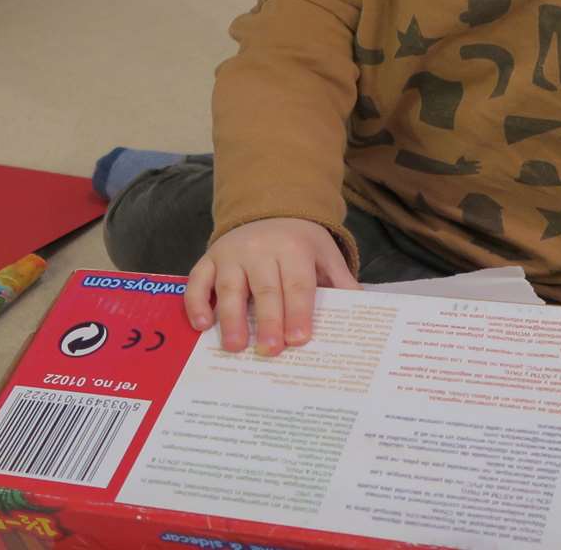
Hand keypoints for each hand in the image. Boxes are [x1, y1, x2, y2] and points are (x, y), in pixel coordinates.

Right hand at [185, 217, 356, 355]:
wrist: (270, 209)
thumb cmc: (300, 243)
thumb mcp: (325, 254)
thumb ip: (340, 282)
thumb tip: (363, 310)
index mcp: (294, 249)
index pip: (297, 283)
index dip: (298, 311)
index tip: (299, 339)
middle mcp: (261, 249)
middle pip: (265, 288)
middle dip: (268, 321)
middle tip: (270, 351)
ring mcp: (231, 254)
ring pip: (229, 286)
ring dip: (231, 317)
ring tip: (235, 346)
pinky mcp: (209, 259)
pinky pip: (198, 280)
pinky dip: (196, 302)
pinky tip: (201, 325)